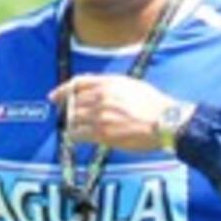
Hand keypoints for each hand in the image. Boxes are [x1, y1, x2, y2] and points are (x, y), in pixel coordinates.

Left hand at [49, 75, 178, 151]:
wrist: (166, 122)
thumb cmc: (155, 105)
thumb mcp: (134, 86)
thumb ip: (114, 86)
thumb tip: (99, 89)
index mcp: (110, 83)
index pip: (78, 83)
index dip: (63, 90)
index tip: (54, 96)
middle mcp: (102, 96)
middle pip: (73, 101)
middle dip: (67, 109)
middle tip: (66, 117)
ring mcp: (100, 114)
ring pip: (73, 117)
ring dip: (72, 123)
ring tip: (74, 128)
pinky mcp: (102, 132)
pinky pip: (78, 133)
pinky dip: (75, 135)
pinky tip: (78, 137)